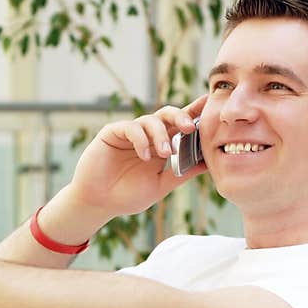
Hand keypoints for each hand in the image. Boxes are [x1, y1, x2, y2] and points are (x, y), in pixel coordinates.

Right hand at [67, 94, 208, 217]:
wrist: (99, 204)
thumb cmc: (126, 196)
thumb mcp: (160, 186)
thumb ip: (181, 174)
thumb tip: (208, 163)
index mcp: (160, 146)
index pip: (179, 125)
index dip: (193, 113)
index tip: (208, 103)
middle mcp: (146, 136)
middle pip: (167, 114)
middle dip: (180, 116)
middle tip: (190, 127)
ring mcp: (129, 133)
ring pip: (150, 120)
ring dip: (160, 135)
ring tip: (165, 153)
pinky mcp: (112, 133)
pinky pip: (130, 127)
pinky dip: (141, 139)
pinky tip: (145, 155)